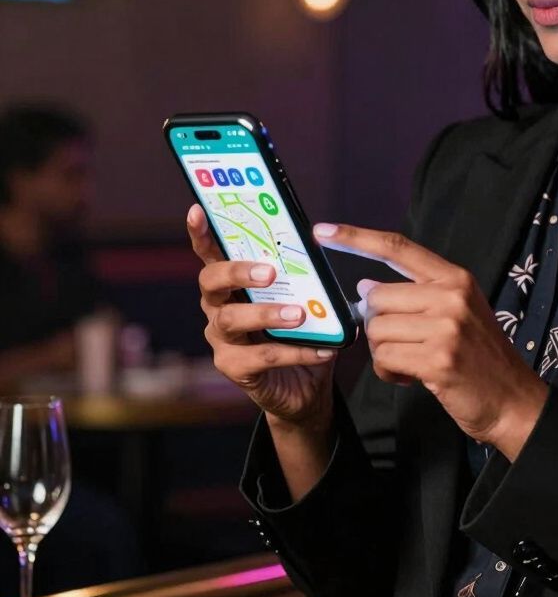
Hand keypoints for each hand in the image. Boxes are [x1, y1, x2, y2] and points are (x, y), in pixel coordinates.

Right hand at [186, 204, 336, 430]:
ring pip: (233, 319)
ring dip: (268, 314)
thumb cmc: (302, 332)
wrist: (305, 385)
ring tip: (300, 315)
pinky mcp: (234, 368)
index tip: (198, 211)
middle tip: (269, 272)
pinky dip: (295, 352)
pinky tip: (322, 349)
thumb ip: (305, 275)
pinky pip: (262, 356)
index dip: (201, 234)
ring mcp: (222, 339)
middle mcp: (218, 307)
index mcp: (232, 284)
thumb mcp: (306, 298)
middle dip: (237, 272)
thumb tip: (320, 244)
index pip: (211, 254)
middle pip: (212, 282)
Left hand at [313, 222, 547, 459]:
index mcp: (455, 277)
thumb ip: (415, 295)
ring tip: (412, 363)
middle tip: (404, 345)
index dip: (357, 238)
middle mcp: (451, 295)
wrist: (512, 399)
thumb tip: (365, 287)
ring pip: (377, 330)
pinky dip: (389, 373)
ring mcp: (446, 327)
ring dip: (383, 353)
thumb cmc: (479, 357)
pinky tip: (412, 378)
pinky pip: (384, 359)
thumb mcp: (456, 312)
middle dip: (378, 327)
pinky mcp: (438, 359)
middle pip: (377, 298)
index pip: (398, 248)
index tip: (323, 231)